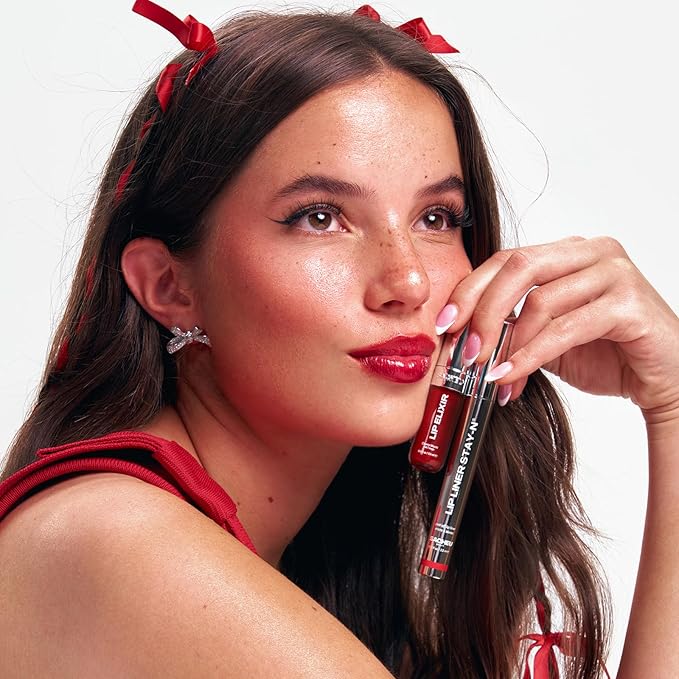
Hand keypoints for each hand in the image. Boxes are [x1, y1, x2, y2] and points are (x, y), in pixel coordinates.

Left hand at [438, 236, 678, 423]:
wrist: (661, 378)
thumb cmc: (606, 352)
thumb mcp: (547, 335)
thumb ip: (512, 325)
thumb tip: (462, 339)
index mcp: (567, 252)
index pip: (506, 259)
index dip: (469, 289)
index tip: (443, 322)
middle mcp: (592, 252)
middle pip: (518, 267)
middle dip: (481, 310)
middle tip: (463, 349)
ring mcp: (614, 272)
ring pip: (540, 300)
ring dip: (506, 343)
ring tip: (487, 373)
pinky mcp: (629, 303)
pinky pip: (565, 328)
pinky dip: (530, 356)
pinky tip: (510, 377)